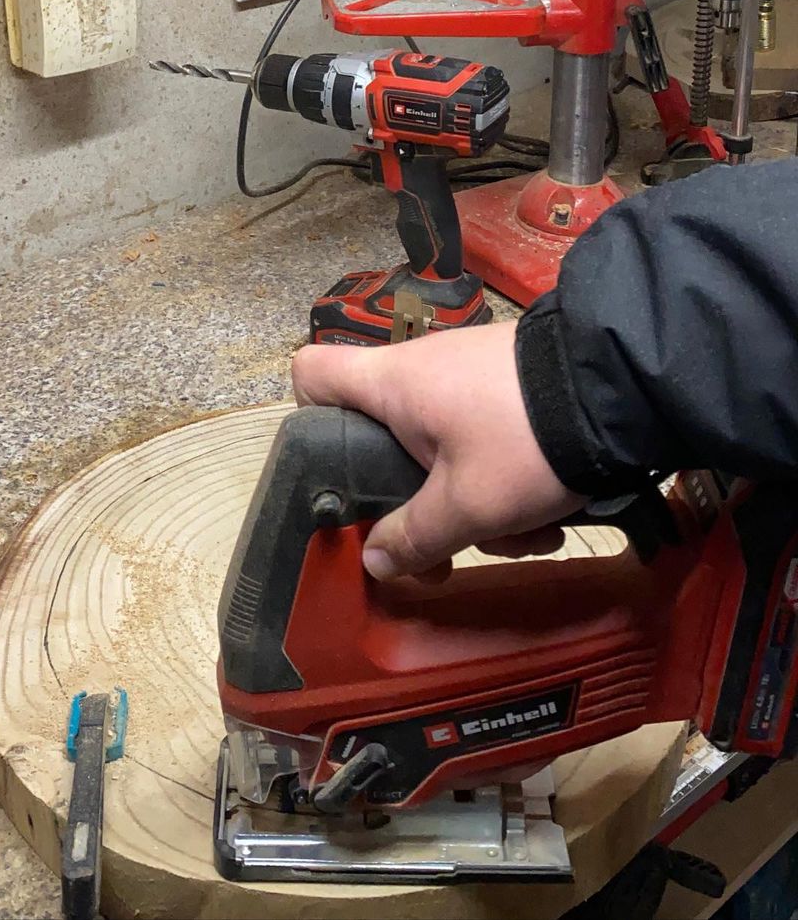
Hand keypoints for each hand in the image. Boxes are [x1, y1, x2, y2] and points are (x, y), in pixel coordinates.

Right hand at [292, 322, 585, 580]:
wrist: (623, 385)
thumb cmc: (525, 439)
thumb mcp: (468, 506)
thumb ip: (414, 537)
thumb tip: (373, 559)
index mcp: (391, 385)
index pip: (311, 374)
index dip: (307, 419)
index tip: (337, 473)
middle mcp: (422, 370)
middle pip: (387, 437)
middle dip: (417, 499)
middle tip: (444, 544)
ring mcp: (469, 374)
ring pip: (445, 449)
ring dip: (477, 502)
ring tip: (523, 536)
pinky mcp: (511, 385)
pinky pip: (487, 438)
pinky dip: (509, 479)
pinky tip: (550, 515)